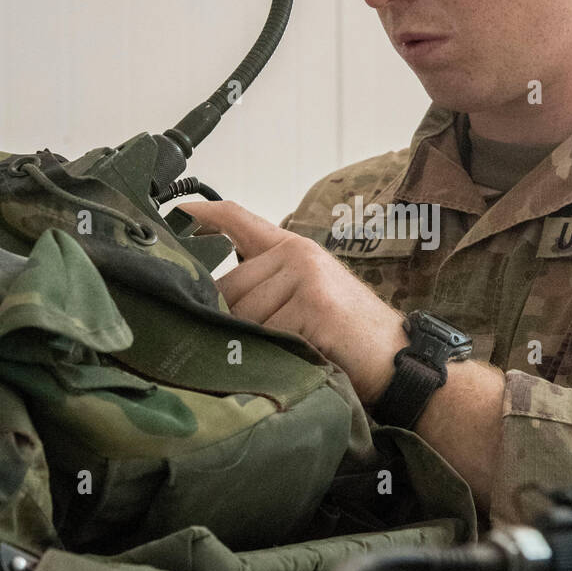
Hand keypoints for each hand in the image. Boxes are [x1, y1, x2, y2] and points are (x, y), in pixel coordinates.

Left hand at [177, 199, 407, 404]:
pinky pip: (268, 332)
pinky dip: (277, 353)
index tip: (175, 211)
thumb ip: (265, 289)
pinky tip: (299, 357)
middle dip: (229, 320)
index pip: (239, 219)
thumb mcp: (305, 300)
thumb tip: (210, 303)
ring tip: (284, 353)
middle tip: (253, 345)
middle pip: (229, 284)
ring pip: (245, 313)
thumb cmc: (347, 336)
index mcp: (293, 248)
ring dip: (255, 342)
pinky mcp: (314, 303)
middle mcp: (298, 254)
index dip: (203, 214)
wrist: (396, 359)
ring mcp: (307, 275)